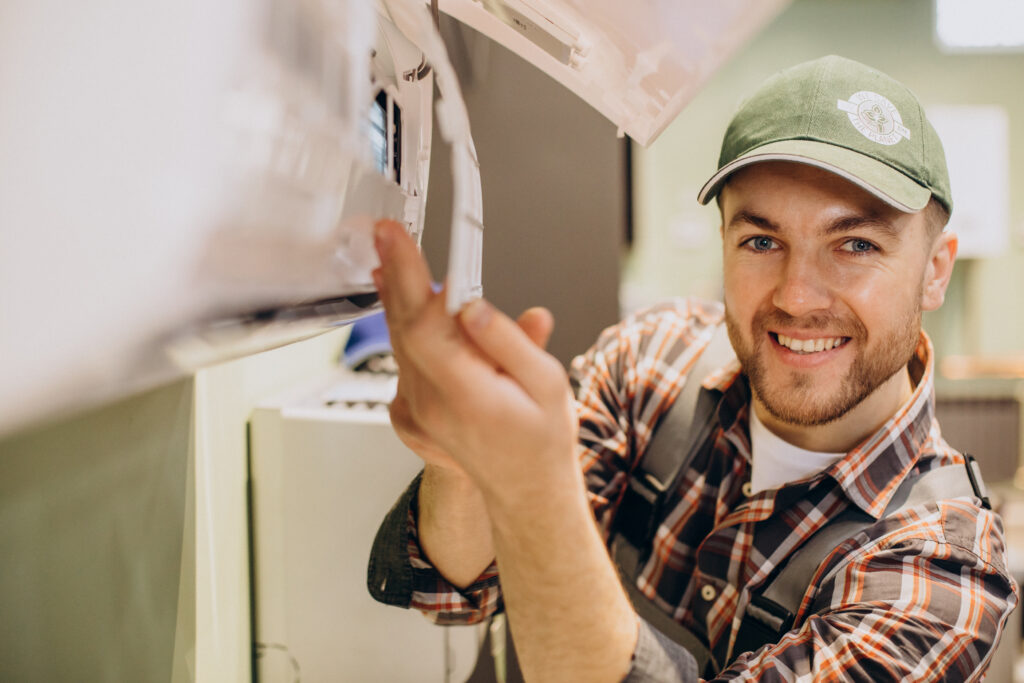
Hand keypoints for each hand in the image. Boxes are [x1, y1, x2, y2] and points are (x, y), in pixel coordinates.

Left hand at [372, 219, 578, 505]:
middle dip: (395, 274)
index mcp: (467, 393)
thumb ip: (509, 341)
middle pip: (403, 326)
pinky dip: (404, 328)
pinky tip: (409, 308)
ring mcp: (417, 409)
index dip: (407, 276)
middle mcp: (432, 402)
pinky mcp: (412, 410)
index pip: (424, 324)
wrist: (526, 488)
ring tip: (393, 259)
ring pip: (399, 341)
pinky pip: (403, 360)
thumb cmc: (542, 437)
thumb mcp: (546, 383)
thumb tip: (472, 306)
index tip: (397, 239)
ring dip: (397, 298)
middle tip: (387, 235)